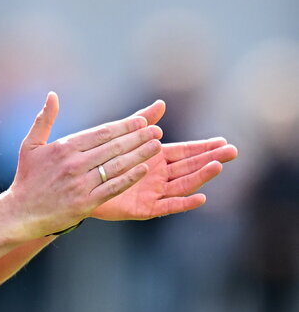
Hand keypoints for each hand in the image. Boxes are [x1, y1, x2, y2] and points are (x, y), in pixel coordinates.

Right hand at [4, 92, 162, 240]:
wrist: (20, 213)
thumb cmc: (27, 178)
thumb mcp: (30, 145)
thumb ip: (44, 119)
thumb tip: (52, 95)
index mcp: (64, 147)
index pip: (101, 133)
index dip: (124, 126)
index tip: (141, 121)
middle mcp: (74, 163)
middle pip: (113, 147)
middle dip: (138, 137)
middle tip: (156, 130)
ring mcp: (81, 183)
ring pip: (117, 165)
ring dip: (139, 154)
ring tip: (156, 146)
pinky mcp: (86, 202)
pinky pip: (113, 187)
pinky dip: (129, 178)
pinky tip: (143, 170)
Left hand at [92, 99, 237, 220]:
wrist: (79, 186)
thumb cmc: (100, 161)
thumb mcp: (121, 138)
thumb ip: (141, 122)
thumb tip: (161, 103)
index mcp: (155, 158)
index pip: (185, 151)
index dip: (204, 147)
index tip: (223, 141)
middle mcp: (159, 175)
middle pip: (190, 166)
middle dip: (210, 158)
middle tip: (232, 151)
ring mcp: (154, 192)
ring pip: (183, 184)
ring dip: (201, 176)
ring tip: (218, 166)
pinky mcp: (145, 208)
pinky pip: (168, 206)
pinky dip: (184, 203)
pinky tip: (200, 197)